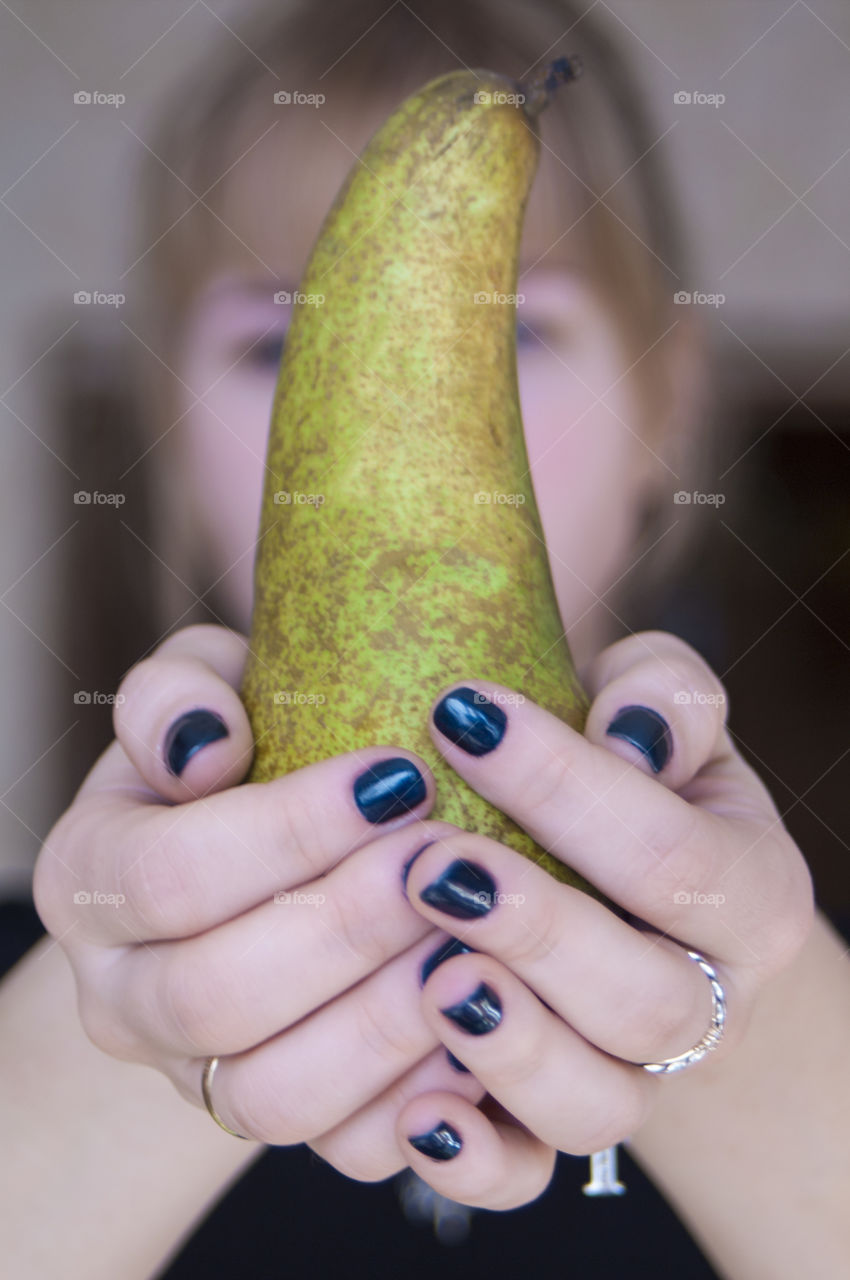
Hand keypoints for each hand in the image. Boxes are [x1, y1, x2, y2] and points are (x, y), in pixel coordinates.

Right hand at [33, 624, 486, 1177]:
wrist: (250, 868)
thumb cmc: (239, 756)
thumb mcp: (202, 696)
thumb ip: (181, 697)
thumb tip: (208, 744)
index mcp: (89, 881)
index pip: (169, 876)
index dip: (288, 831)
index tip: (398, 775)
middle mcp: (123, 996)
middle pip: (216, 997)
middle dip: (346, 927)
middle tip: (444, 860)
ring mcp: (197, 1076)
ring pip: (275, 1096)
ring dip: (387, 1020)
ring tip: (469, 938)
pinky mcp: (279, 1121)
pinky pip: (344, 1149)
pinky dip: (420, 1097)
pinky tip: (481, 1014)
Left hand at [396, 630, 814, 1209]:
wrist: (623, 881)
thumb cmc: (635, 775)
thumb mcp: (665, 714)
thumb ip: (664, 698)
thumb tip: (626, 730)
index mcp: (751, 895)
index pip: (671, 855)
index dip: (567, 789)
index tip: (461, 716)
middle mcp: (708, 1003)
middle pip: (645, 999)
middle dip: (537, 930)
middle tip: (434, 864)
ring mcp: (634, 1077)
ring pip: (596, 1104)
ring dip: (510, 1046)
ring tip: (433, 979)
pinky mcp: (553, 1124)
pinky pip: (525, 1173)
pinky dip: (472, 1157)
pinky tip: (419, 1107)